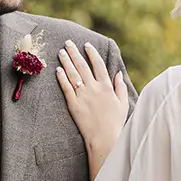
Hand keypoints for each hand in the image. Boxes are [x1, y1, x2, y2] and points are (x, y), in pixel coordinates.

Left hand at [56, 42, 129, 178]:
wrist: (104, 138)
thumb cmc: (115, 123)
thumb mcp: (123, 103)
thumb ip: (120, 87)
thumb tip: (118, 73)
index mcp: (106, 86)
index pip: (98, 64)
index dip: (91, 53)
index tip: (86, 45)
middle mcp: (94, 88)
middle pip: (82, 66)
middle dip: (74, 52)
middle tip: (68, 42)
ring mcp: (83, 95)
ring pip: (73, 74)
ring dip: (66, 61)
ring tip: (60, 52)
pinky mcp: (73, 104)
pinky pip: (66, 88)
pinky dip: (61, 78)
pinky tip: (57, 69)